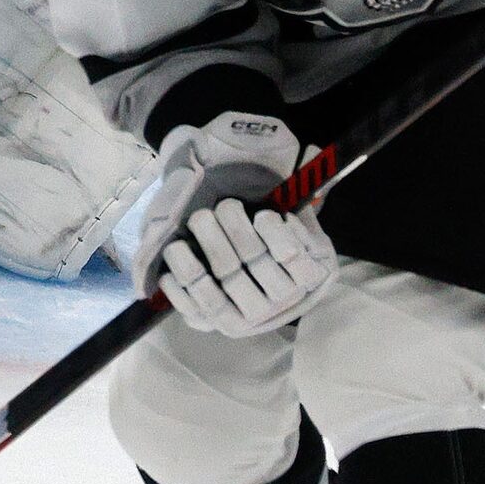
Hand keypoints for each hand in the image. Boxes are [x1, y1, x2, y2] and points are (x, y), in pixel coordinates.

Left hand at [130, 111, 333, 334]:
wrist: (276, 299)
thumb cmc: (288, 254)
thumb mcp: (306, 232)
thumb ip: (303, 204)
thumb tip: (312, 157)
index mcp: (307, 276)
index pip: (290, 253)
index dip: (274, 232)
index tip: (262, 214)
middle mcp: (279, 302)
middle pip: (250, 260)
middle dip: (230, 227)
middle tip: (217, 207)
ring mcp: (249, 318)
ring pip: (221, 281)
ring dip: (203, 245)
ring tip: (194, 222)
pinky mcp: (220, 326)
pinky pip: (198, 306)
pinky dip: (181, 284)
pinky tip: (173, 259)